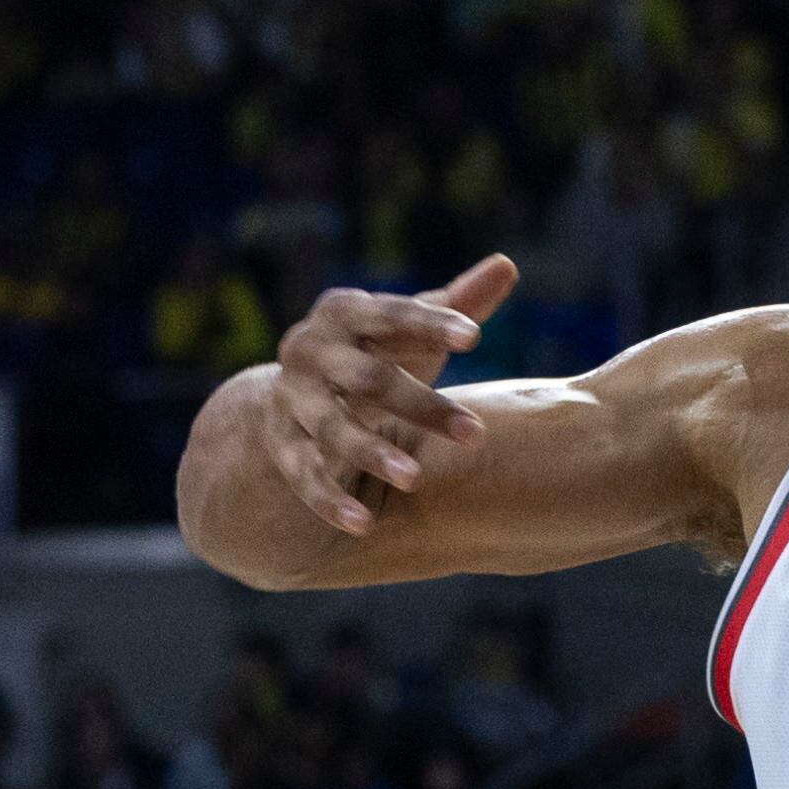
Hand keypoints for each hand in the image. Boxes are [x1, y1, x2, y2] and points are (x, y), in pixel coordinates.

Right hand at [253, 257, 508, 534]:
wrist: (293, 391)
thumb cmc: (373, 352)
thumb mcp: (408, 330)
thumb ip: (454, 303)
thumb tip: (507, 265)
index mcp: (343, 312)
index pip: (390, 314)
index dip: (430, 323)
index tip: (474, 336)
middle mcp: (309, 350)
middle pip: (368, 378)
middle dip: (420, 406)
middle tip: (475, 434)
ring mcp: (292, 398)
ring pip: (331, 429)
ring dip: (372, 453)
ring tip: (414, 479)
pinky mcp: (281, 444)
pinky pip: (302, 475)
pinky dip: (330, 501)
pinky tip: (363, 523)